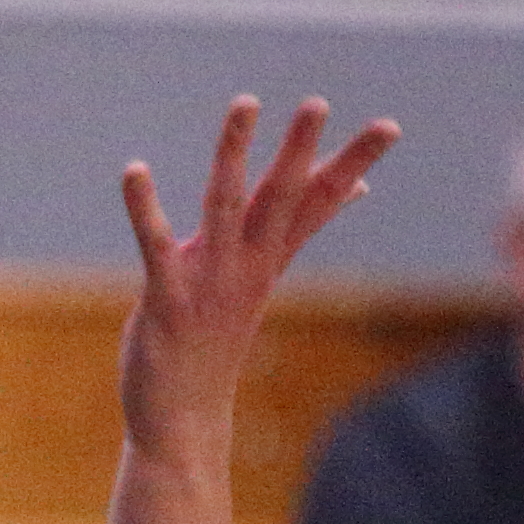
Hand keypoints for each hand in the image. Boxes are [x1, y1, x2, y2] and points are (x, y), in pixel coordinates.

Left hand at [115, 93, 399, 453]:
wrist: (184, 421)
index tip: (389, 125)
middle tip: (318, 102)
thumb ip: (291, 236)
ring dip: (234, 153)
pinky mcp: (167, 301)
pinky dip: (145, 208)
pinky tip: (134, 170)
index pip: (320, 202)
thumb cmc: (215, 342)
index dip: (353, 163)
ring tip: (245, 103)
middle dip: (300, 150)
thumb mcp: (258, 282)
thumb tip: (346, 199)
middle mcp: (247, 268)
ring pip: (226, 206)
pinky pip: (156, 247)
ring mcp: (209, 284)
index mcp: (268, 260)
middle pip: (281, 199)